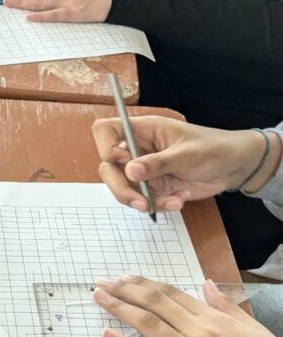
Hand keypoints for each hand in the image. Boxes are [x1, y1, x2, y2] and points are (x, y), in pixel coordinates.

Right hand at [92, 116, 278, 212]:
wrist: (233, 167)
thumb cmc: (213, 148)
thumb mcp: (187, 154)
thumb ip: (158, 163)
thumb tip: (130, 172)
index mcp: (143, 131)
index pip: (106, 131)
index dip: (104, 145)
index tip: (119, 161)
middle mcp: (137, 150)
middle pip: (108, 167)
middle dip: (121, 188)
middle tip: (140, 202)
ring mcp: (143, 171)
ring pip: (123, 188)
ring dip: (142, 201)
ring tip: (171, 202)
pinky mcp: (152, 188)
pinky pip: (143, 201)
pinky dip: (159, 205)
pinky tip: (179, 200)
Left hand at [92, 276, 282, 336]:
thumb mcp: (253, 329)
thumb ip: (226, 306)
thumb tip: (206, 284)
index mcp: (215, 319)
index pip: (172, 294)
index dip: (145, 284)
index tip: (125, 278)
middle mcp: (199, 332)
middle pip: (154, 303)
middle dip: (125, 290)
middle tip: (103, 283)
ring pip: (147, 324)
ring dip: (119, 308)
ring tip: (99, 297)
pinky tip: (107, 334)